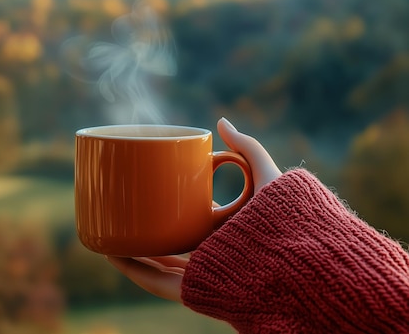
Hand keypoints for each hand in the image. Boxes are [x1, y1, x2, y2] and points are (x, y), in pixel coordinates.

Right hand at [106, 117, 281, 302]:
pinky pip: (157, 282)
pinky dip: (133, 270)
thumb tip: (221, 121)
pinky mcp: (196, 287)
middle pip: (171, 246)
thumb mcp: (267, 175)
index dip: (171, 212)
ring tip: (108, 231)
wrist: (300, 259)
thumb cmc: (289, 220)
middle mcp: (214, 256)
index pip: (193, 224)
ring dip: (131, 252)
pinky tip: (113, 254)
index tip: (151, 194)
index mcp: (228, 234)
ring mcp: (204, 274)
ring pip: (158, 266)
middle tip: (122, 211)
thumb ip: (248, 148)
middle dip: (146, 233)